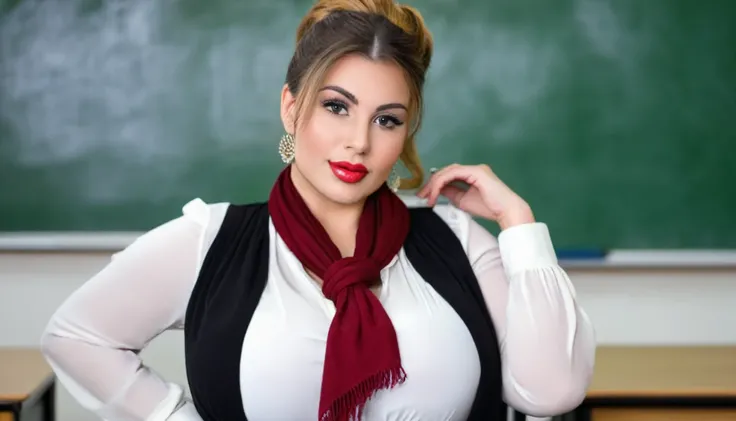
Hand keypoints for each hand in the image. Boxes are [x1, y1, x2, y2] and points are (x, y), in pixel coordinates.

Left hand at [416, 164, 534, 229]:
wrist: (506, 211)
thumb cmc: (490, 208)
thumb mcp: (463, 200)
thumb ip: (451, 193)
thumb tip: (437, 190)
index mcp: (471, 174)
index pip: (448, 175)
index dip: (435, 185)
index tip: (425, 197)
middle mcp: (472, 169)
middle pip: (446, 171)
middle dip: (431, 183)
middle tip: (422, 196)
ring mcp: (474, 169)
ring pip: (447, 171)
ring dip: (435, 183)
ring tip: (427, 196)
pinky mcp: (475, 172)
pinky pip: (453, 174)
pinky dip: (442, 183)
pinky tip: (436, 193)